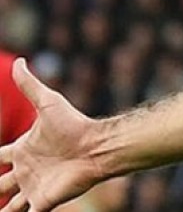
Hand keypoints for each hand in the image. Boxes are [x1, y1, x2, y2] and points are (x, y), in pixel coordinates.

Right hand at [0, 59, 104, 211]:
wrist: (96, 146)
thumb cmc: (74, 124)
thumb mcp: (48, 102)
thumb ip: (30, 85)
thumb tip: (18, 61)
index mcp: (23, 149)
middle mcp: (26, 170)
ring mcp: (34, 187)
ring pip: (10, 203)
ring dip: (3, 207)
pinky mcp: (43, 201)